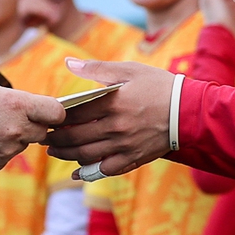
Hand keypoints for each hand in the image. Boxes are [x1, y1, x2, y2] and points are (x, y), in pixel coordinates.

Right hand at [0, 82, 64, 171]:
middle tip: (10, 118)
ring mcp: (7, 150)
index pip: (57, 113)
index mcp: (18, 105)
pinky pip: (6, 156)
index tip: (48, 112)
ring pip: (21, 145)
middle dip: (31, 126)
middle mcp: (16, 130)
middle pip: (42, 132)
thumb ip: (16, 100)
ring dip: (12, 138)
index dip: (55, 113)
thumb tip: (31, 109)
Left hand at [42, 58, 176, 176]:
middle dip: (56, 139)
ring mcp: (124, 145)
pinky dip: (88, 171)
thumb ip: (97, 68)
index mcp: (113, 104)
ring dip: (66, 154)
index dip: (56, 117)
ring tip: (55, 151)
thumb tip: (69, 62)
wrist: (190, 112)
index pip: (74, 113)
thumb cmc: (159, 87)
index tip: (46, 117)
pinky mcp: (134, 158)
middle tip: (44, 137)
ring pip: (86, 154)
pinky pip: (105, 169)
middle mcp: (116, 127)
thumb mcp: (130, 70)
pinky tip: (76, 171)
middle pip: (76, 137)